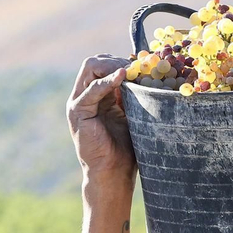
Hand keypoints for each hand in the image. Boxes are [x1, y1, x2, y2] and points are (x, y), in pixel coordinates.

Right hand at [66, 54, 135, 190]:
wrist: (114, 172)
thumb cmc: (127, 147)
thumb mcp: (134, 115)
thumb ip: (136, 95)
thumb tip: (154, 75)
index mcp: (99, 95)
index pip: (106, 64)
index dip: (124, 61)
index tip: (146, 64)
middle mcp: (86, 95)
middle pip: (95, 62)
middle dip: (118, 60)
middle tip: (140, 66)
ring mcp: (79, 102)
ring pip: (90, 68)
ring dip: (112, 66)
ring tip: (132, 70)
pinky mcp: (77, 112)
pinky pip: (90, 90)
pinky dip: (106, 81)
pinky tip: (122, 76)